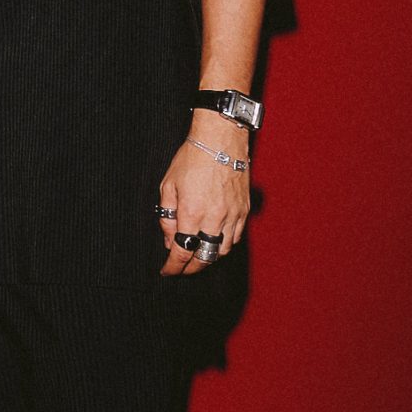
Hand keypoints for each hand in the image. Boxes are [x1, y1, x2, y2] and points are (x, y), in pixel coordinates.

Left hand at [158, 117, 249, 275]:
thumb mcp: (168, 184)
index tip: (167, 272)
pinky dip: (224, 244)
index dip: (173, 267)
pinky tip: (215, 241)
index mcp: (192, 212)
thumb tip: (170, 240)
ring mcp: (233, 215)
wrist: (221, 139)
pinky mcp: (244, 210)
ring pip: (223, 250)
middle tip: (182, 269)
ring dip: (209, 257)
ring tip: (198, 256)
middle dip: (191, 268)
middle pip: (205, 257)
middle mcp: (214, 218)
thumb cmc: (192, 158)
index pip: (182, 252)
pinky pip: (236, 237)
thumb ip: (167, 216)